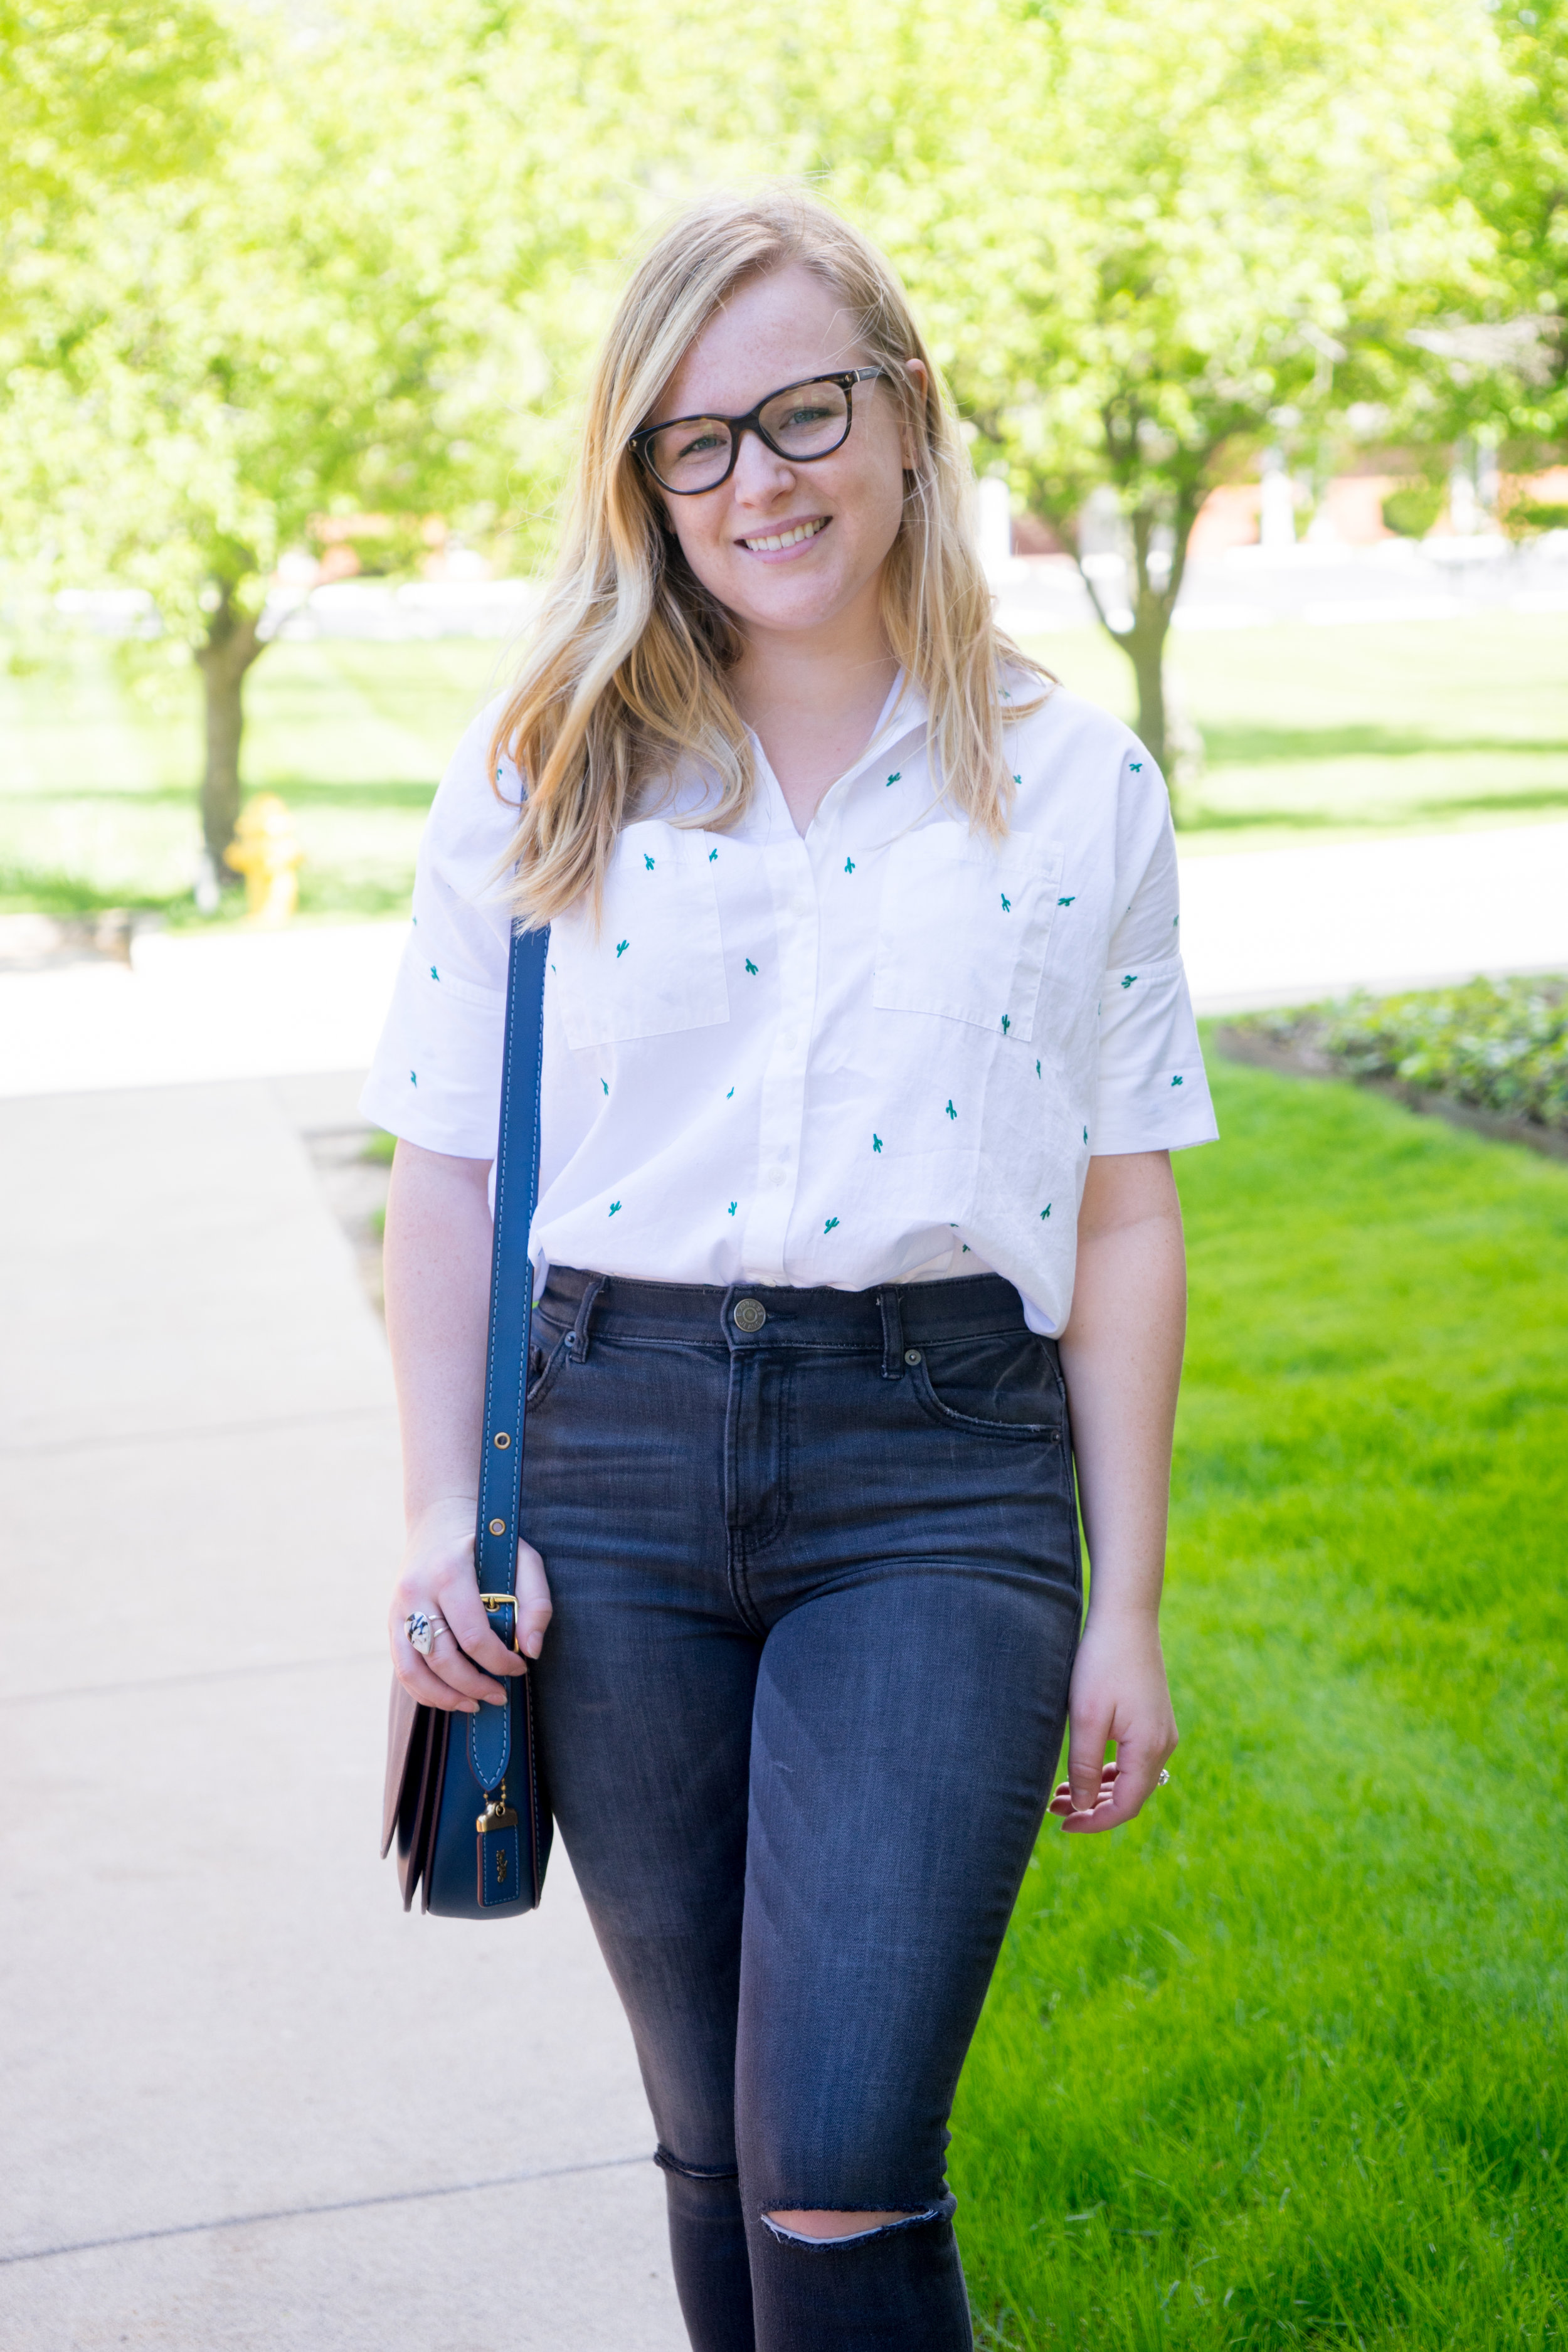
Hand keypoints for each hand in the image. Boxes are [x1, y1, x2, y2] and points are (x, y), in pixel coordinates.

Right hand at [390, 1494, 552, 1713]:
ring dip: (445, 1697)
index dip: (499, 1661)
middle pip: (441, 1658)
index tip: (521, 1667)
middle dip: (473, 1685)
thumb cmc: (487, 1541)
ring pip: (413, 1670)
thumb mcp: (523, 1557)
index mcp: (448, 1573)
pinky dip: (424, 1690)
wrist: (439, 1519)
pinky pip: (402, 1667)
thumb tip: (532, 1649)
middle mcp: (416, 1592)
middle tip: (500, 1695)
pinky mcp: (391, 1621)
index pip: (472, 1634)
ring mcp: (398, 1608)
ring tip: (474, 1706)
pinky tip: (450, 1698)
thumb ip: (536, 1601)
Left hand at [1047, 1611, 1177, 1832]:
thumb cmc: (1102, 1663)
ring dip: (1099, 1789)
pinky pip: (1134, 1758)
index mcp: (1149, 1749)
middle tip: (1053, 1807)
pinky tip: (1085, 1769)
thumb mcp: (1086, 1718)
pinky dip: (1110, 1770)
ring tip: (1062, 1792)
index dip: (1093, 1822)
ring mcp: (1161, 1731)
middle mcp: (1163, 1745)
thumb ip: (1084, 1766)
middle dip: (1092, 1807)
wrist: (1126, 1617)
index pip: (1125, 1806)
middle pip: (1130, 1796)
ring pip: (1132, 1778)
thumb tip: (1083, 1806)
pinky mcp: (1154, 1718)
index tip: (1062, 1824)